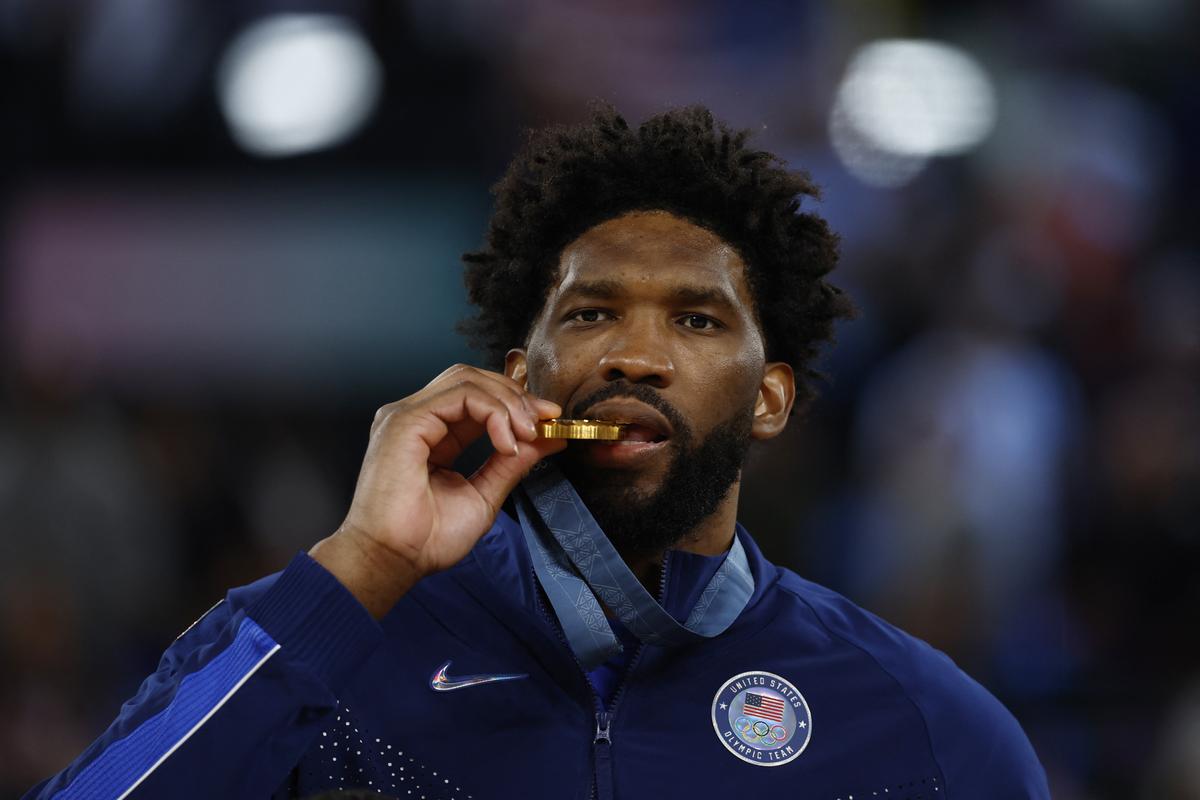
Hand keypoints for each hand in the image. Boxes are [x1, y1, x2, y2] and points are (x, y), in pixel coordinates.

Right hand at [310, 364, 565, 616]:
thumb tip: (549, 438)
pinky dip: (493, 411)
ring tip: (527, 432)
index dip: (515, 402)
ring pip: (467, 380)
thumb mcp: (484, 494)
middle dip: (515, 395)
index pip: (476, 398)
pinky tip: (506, 440)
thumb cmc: (427, 539)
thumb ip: (512, 463)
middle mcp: (417, 418)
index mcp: (431, 433)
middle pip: (472, 379)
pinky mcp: (406, 421)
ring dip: (507, 401)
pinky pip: (460, 395)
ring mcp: (407, 416)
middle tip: (544, 419)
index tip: (549, 420)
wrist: (395, 561)